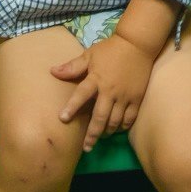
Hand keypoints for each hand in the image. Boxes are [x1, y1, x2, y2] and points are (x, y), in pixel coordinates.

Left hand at [52, 34, 154, 151]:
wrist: (138, 44)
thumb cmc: (111, 50)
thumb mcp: (90, 55)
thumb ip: (72, 66)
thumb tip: (52, 71)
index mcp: (96, 79)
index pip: (81, 95)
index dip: (71, 107)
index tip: (62, 119)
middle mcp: (110, 91)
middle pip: (100, 117)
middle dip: (92, 134)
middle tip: (86, 147)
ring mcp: (125, 96)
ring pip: (115, 121)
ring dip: (107, 132)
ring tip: (101, 138)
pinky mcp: (137, 97)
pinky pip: (130, 118)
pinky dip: (123, 126)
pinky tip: (117, 129)